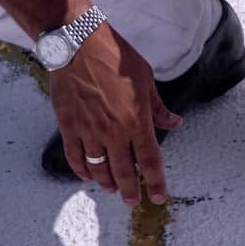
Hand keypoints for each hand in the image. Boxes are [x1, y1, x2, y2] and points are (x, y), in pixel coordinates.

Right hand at [48, 23, 182, 205]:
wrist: (78, 43)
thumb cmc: (115, 57)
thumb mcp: (146, 79)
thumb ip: (159, 108)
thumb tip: (175, 123)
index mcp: (137, 121)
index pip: (149, 162)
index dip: (156, 184)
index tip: (158, 197)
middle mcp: (114, 131)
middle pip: (124, 173)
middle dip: (130, 192)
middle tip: (132, 201)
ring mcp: (89, 131)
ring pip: (98, 169)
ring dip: (106, 183)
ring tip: (111, 189)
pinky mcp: (69, 126)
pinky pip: (75, 157)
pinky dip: (82, 170)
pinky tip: (86, 175)